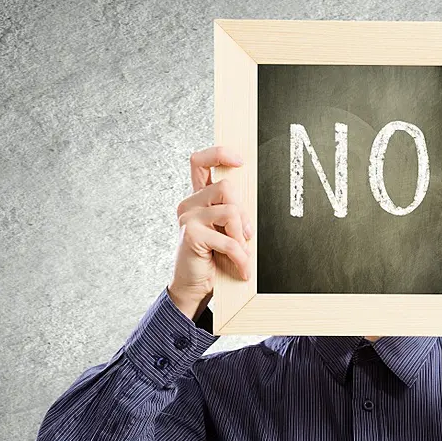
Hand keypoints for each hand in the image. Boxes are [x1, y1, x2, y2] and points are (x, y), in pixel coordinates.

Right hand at [167, 146, 253, 320]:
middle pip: (226, 187)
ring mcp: (188, 217)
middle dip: (244, 213)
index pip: (200, 162)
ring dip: (242, 237)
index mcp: (200, 198)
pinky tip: (242, 269)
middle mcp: (191, 203)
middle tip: (245, 236)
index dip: (219, 154)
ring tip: (241, 253)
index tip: (240, 161)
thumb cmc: (215, 258)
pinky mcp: (190, 234)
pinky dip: (241, 257)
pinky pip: (229, 240)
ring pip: (231, 211)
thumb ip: (236, 213)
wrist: (196, 286)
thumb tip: (254, 200)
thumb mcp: (229, 231)